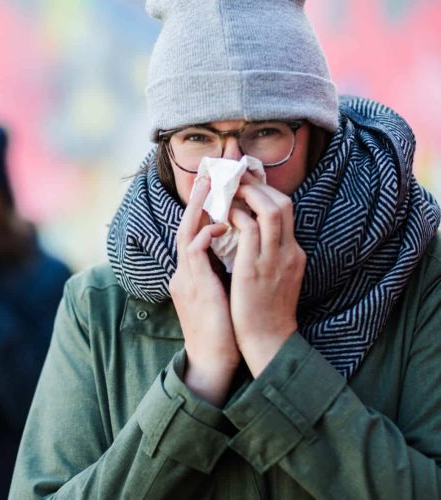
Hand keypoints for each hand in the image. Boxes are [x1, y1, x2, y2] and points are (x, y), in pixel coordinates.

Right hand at [170, 177, 239, 406]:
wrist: (214, 360)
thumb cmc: (224, 330)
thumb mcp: (222, 295)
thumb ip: (222, 272)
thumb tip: (238, 252)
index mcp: (191, 274)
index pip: (195, 233)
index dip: (204, 210)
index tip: (217, 188)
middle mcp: (184, 273)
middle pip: (186, 226)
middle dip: (198, 199)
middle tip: (210, 173)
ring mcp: (186, 279)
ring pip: (187, 233)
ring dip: (200, 208)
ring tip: (213, 187)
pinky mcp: (193, 286)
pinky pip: (195, 250)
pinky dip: (207, 233)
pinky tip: (224, 224)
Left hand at [229, 173, 305, 376]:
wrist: (268, 341)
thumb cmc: (264, 312)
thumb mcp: (275, 278)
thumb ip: (269, 255)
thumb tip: (250, 235)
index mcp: (293, 253)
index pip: (286, 210)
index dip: (266, 191)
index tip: (246, 181)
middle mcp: (288, 252)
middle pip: (284, 203)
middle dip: (259, 184)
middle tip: (235, 175)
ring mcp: (274, 259)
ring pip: (270, 210)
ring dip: (248, 193)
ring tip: (229, 188)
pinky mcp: (255, 269)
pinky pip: (249, 230)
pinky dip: (237, 216)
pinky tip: (222, 214)